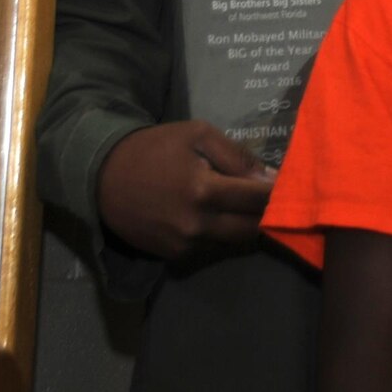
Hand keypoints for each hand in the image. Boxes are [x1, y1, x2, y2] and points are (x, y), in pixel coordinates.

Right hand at [95, 120, 274, 260]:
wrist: (103, 176)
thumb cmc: (153, 148)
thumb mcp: (196, 135)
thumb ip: (235, 155)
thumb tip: (269, 177)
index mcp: (204, 190)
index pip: (258, 199)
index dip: (277, 193)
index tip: (289, 185)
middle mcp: (197, 224)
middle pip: (251, 228)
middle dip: (266, 215)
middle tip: (274, 200)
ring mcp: (184, 245)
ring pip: (232, 241)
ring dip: (243, 226)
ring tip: (245, 207)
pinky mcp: (173, 256)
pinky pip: (209, 247)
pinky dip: (218, 234)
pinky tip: (214, 217)